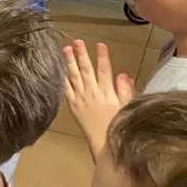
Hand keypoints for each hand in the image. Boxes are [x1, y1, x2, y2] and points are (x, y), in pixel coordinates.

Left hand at [63, 39, 134, 158]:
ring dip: (70, 62)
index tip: (100, 44)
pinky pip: (67, 90)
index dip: (102, 57)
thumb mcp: (127, 108)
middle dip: (82, 55)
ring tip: (65, 49)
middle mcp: (93, 94)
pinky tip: (60, 69)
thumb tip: (124, 74)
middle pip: (87, 71)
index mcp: (108, 94)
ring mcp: (81, 99)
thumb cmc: (119, 126)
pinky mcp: (73, 106)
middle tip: (77, 41)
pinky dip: (63, 79)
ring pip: (74, 77)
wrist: (104, 145)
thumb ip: (125, 91)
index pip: (105, 71)